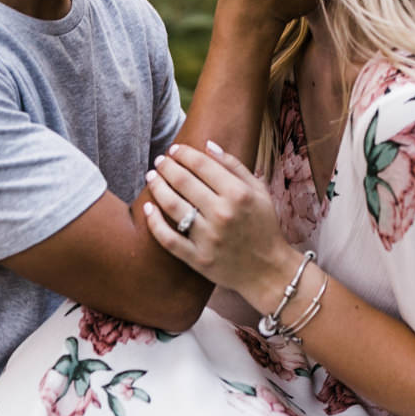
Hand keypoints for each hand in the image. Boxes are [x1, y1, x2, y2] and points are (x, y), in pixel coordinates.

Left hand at [141, 141, 296, 305]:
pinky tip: (147, 208)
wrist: (268, 270)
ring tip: (151, 178)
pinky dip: (154, 222)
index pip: (202, 165)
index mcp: (238, 194)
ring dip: (157, 187)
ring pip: (172, 205)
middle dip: (166, 166)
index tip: (174, 149)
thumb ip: (234, 166)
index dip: (184, 154)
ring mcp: (208, 237)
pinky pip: (168, 238)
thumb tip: (208, 145)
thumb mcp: (259, 192)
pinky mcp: (198, 258)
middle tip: (159, 161)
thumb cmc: (263, 227)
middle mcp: (222, 214)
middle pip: (183, 181)